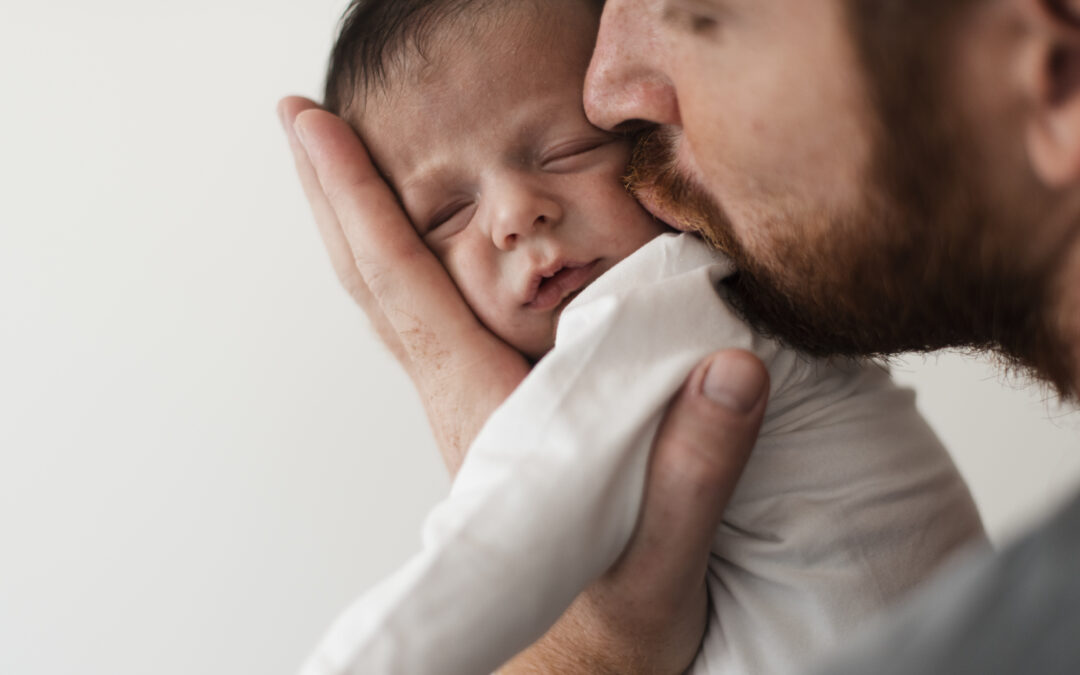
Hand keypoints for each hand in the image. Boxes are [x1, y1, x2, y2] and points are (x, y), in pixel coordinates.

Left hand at [278, 97, 768, 672]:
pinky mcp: (490, 409)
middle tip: (303, 118)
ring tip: (346, 152)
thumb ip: (695, 469)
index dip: (359, 206)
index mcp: (487, 419)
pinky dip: (407, 260)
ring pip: (398, 300)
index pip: (408, 293)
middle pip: (379, 285)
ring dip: (366, 222)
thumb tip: (729, 368)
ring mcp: (470, 404)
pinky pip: (431, 319)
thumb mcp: (663, 557)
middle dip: (337, 196)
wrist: (585, 663)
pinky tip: (416, 234)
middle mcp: (462, 400)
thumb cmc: (614, 619)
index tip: (316, 133)